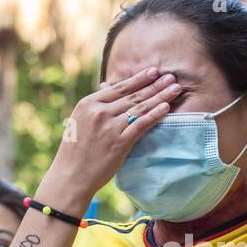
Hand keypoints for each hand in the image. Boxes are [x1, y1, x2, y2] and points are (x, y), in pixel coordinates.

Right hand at [40, 68, 182, 205]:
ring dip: (160, 97)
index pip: (119, 87)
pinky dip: (155, 115)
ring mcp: (110, 127)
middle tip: (171, 77)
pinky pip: (141, 124)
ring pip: (140, 108)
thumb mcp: (80, 120)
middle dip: (154, 85)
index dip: (139, 79)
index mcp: (88, 103)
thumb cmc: (75, 149)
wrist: (70, 175)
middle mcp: (99, 112)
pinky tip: (166, 108)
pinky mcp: (119, 142)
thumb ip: (96, 104)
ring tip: (175, 88)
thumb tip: (107, 85)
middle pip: (133, 95)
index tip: (153, 71)